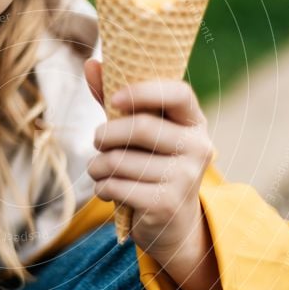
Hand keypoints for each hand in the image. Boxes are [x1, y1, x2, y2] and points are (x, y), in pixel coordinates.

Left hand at [84, 58, 220, 289]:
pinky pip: (117, 186)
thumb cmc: (151, 167)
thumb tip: (91, 63)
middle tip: (97, 141)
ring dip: (98, 166)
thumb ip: (116, 100)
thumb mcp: (139, 133)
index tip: (114, 100)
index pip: (177, 93)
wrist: (172, 226)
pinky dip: (102, 187)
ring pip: (121, 160)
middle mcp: (198, 147)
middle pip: (141, 127)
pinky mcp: (167, 204)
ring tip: (100, 170)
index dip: (142, 92)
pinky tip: (108, 190)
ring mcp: (185, 177)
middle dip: (106, 134)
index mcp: (194, 121)